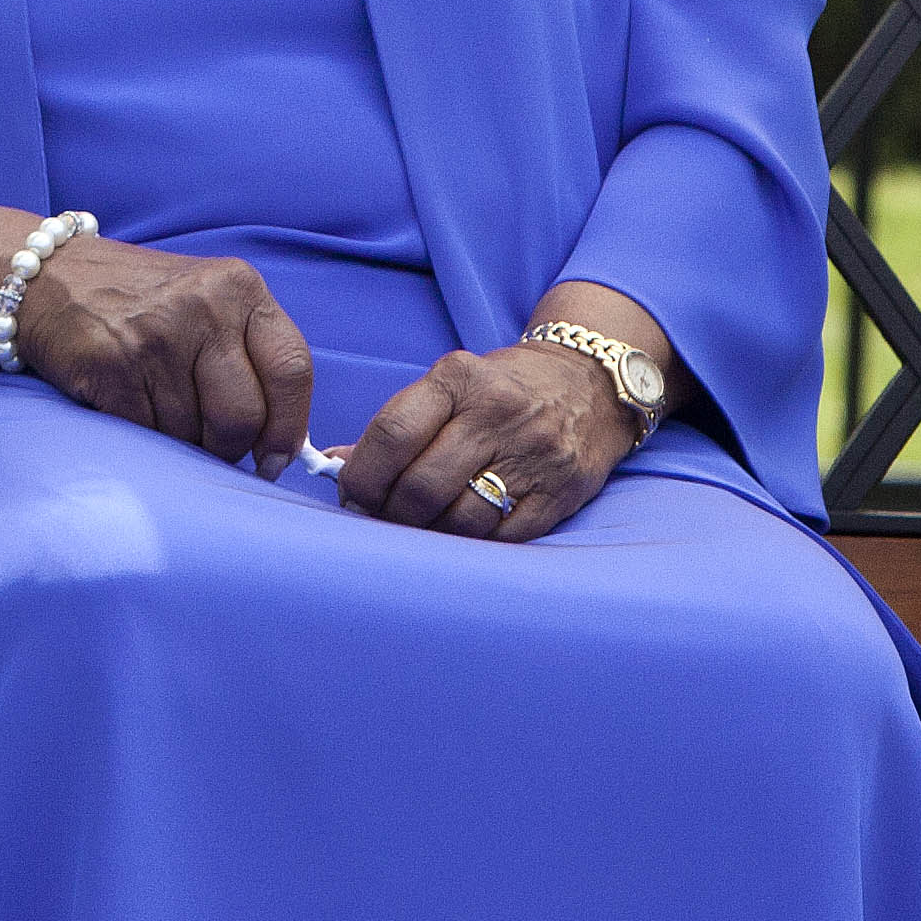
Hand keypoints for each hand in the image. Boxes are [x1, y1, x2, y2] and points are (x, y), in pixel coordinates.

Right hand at [5, 236, 314, 475]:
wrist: (50, 277)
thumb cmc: (143, 299)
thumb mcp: (210, 299)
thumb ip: (251, 353)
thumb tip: (281, 441)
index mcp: (241, 288)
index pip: (292, 369)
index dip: (289, 427)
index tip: (275, 458)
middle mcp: (204, 307)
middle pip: (243, 417)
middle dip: (228, 448)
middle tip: (210, 444)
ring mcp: (157, 337)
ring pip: (193, 435)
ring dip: (180, 442)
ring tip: (160, 408)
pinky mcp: (113, 367)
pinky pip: (149, 435)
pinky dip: (144, 437)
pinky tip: (130, 407)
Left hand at [336, 341, 637, 543]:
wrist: (588, 384)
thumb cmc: (500, 390)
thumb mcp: (449, 387)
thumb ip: (396, 426)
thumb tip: (332, 464)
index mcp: (460, 379)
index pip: (393, 433)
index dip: (362, 475)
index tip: (352, 494)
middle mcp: (498, 413)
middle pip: (422, 486)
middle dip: (391, 514)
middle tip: (383, 517)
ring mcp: (534, 455)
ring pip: (460, 519)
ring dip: (430, 533)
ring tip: (422, 525)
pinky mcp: (561, 492)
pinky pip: (501, 536)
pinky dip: (473, 541)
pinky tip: (462, 530)